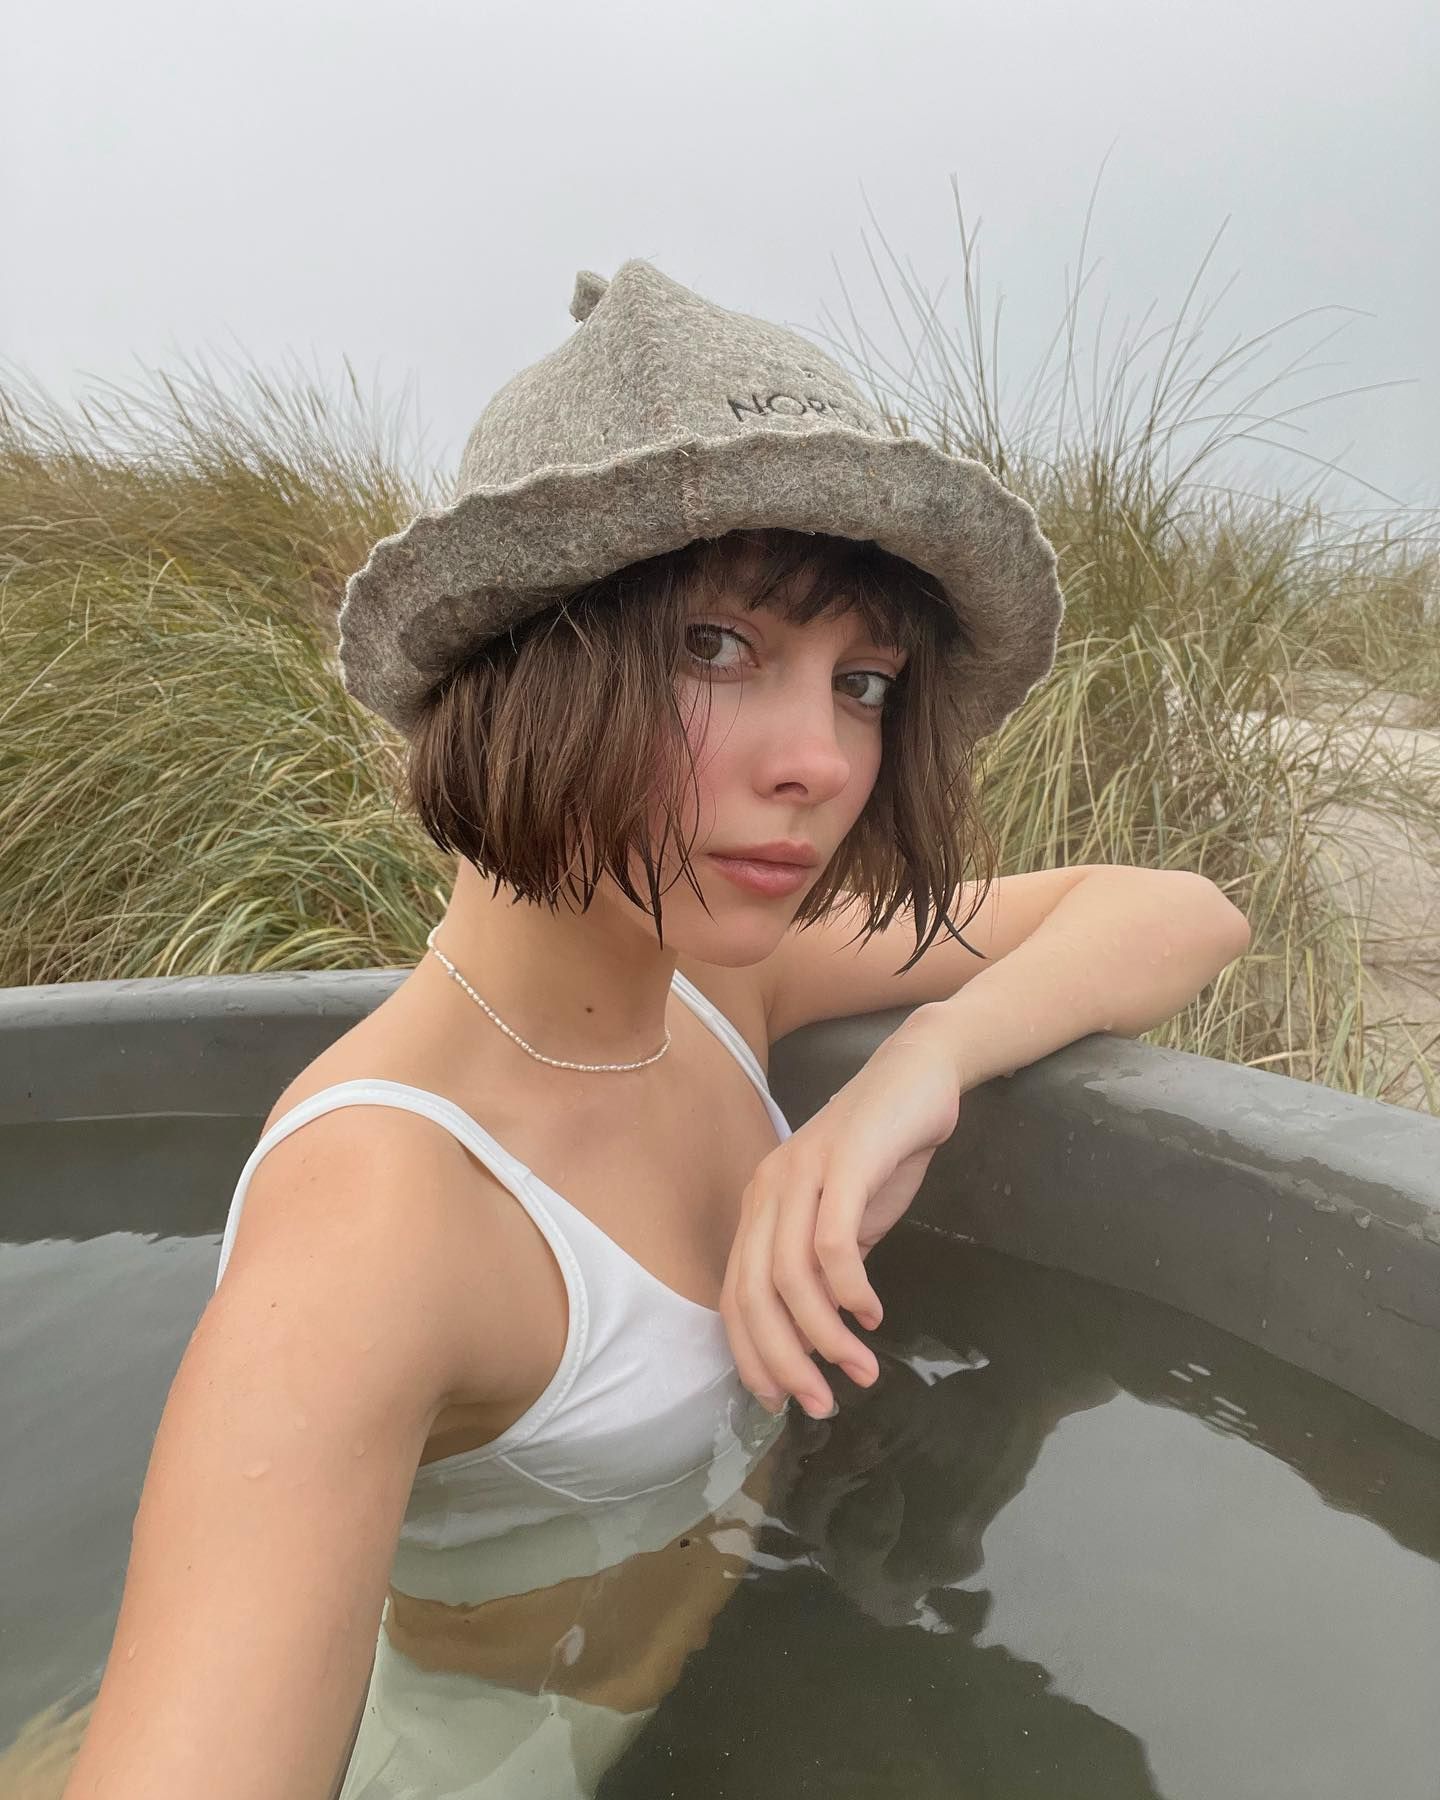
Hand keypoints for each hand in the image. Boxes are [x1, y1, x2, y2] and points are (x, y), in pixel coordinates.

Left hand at [720, 1008, 964, 1418]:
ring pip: (790, 1276)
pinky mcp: (840, 1162)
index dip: (751, 1354)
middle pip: (753, 1294)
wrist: (919, 1076)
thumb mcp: (847, 1219)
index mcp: (760, 1206)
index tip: (780, 1401)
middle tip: (820, 1403)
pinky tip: (872, 1314)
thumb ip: (826, 1270)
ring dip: (823, 1335)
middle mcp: (767, 1189)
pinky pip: (831, 1243)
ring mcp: (800, 1172)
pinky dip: (848, 1289)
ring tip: (860, 1369)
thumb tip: (820, 1335)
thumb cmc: (883, 1150)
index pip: (735, 1295)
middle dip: (783, 1359)